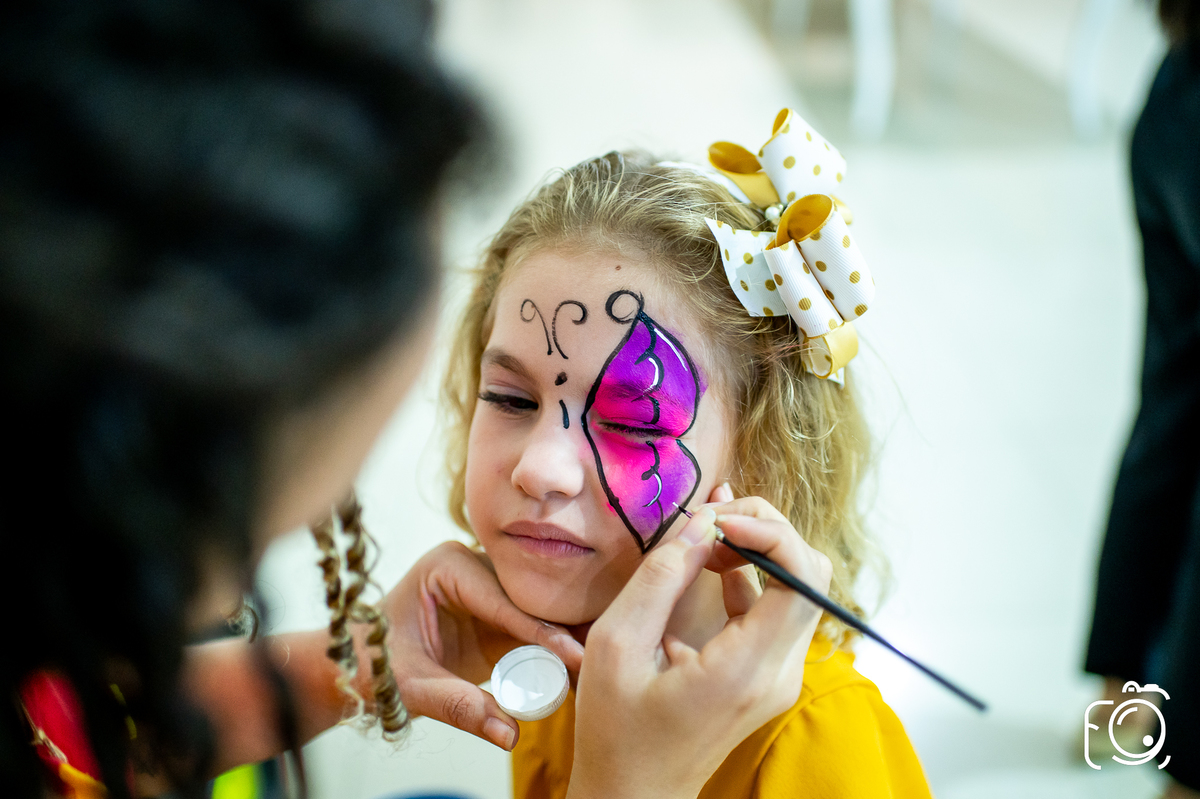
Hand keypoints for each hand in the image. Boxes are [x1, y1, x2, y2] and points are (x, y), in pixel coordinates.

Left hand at [382, 540, 583, 749]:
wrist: (357, 666)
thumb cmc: (372, 665)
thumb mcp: (410, 687)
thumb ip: (457, 706)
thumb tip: (508, 733)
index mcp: (447, 566)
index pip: (504, 599)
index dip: (541, 631)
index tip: (577, 655)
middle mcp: (473, 567)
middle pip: (531, 598)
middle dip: (565, 630)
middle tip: (601, 659)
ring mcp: (489, 588)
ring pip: (540, 613)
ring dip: (567, 639)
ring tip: (599, 667)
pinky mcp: (499, 615)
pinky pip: (536, 632)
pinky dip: (557, 653)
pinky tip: (582, 672)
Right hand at [566, 486, 830, 798]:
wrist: (634, 793)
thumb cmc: (616, 730)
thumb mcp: (616, 645)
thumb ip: (660, 578)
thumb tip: (700, 523)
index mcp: (745, 669)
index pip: (802, 577)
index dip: (767, 530)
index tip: (714, 520)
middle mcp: (778, 672)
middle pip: (808, 573)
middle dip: (762, 530)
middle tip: (704, 523)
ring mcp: (778, 675)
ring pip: (797, 584)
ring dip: (756, 548)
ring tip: (700, 537)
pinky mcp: (767, 673)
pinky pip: (776, 607)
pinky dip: (750, 573)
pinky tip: (710, 558)